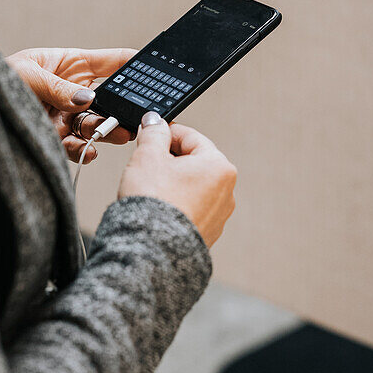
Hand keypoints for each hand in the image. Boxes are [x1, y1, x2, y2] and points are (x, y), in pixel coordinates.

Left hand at [6, 47, 135, 163]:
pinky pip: (77, 147)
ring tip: (119, 133)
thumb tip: (86, 98)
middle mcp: (71, 93)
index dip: (134, 65)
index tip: (156, 70)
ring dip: (108, 129)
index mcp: (69, 66)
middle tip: (137, 114)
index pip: (111, 63)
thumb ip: (57, 87)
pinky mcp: (55, 140)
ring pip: (96, 124)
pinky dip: (86, 150)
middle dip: (124, 106)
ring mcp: (65, 117)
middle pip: (109, 99)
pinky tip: (90, 150)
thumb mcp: (25, 74)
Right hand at [118, 113, 236, 248]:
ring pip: (192, 187)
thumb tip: (155, 121)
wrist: (152, 250)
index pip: (191, 137)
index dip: (166, 133)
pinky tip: (158, 209)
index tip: (150, 135)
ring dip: (172, 183)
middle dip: (169, 160)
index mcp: (219, 166)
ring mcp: (219, 215)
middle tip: (145, 164)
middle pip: (193, 162)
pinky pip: (191, 209)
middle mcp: (227, 191)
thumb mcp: (148, 156)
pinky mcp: (208, 233)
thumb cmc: (154, 203)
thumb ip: (153, 133)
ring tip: (150, 190)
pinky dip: (176, 204)